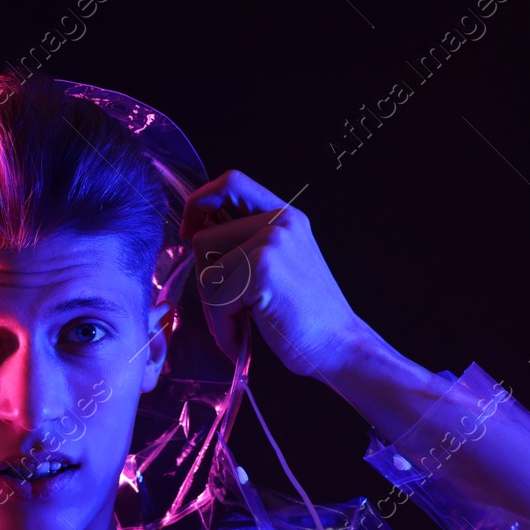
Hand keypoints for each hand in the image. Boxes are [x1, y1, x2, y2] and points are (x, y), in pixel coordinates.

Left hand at [181, 170, 364, 377]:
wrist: (339, 346)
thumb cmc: (304, 316)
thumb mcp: (279, 265)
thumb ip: (245, 243)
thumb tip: (195, 233)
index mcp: (285, 216)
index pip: (231, 183)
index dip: (201, 201)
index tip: (190, 231)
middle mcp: (280, 222)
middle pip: (205, 238)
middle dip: (207, 282)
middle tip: (232, 310)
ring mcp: (271, 242)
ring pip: (205, 271)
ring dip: (215, 309)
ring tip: (242, 324)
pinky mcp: (262, 269)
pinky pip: (216, 298)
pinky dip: (223, 327)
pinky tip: (242, 337)